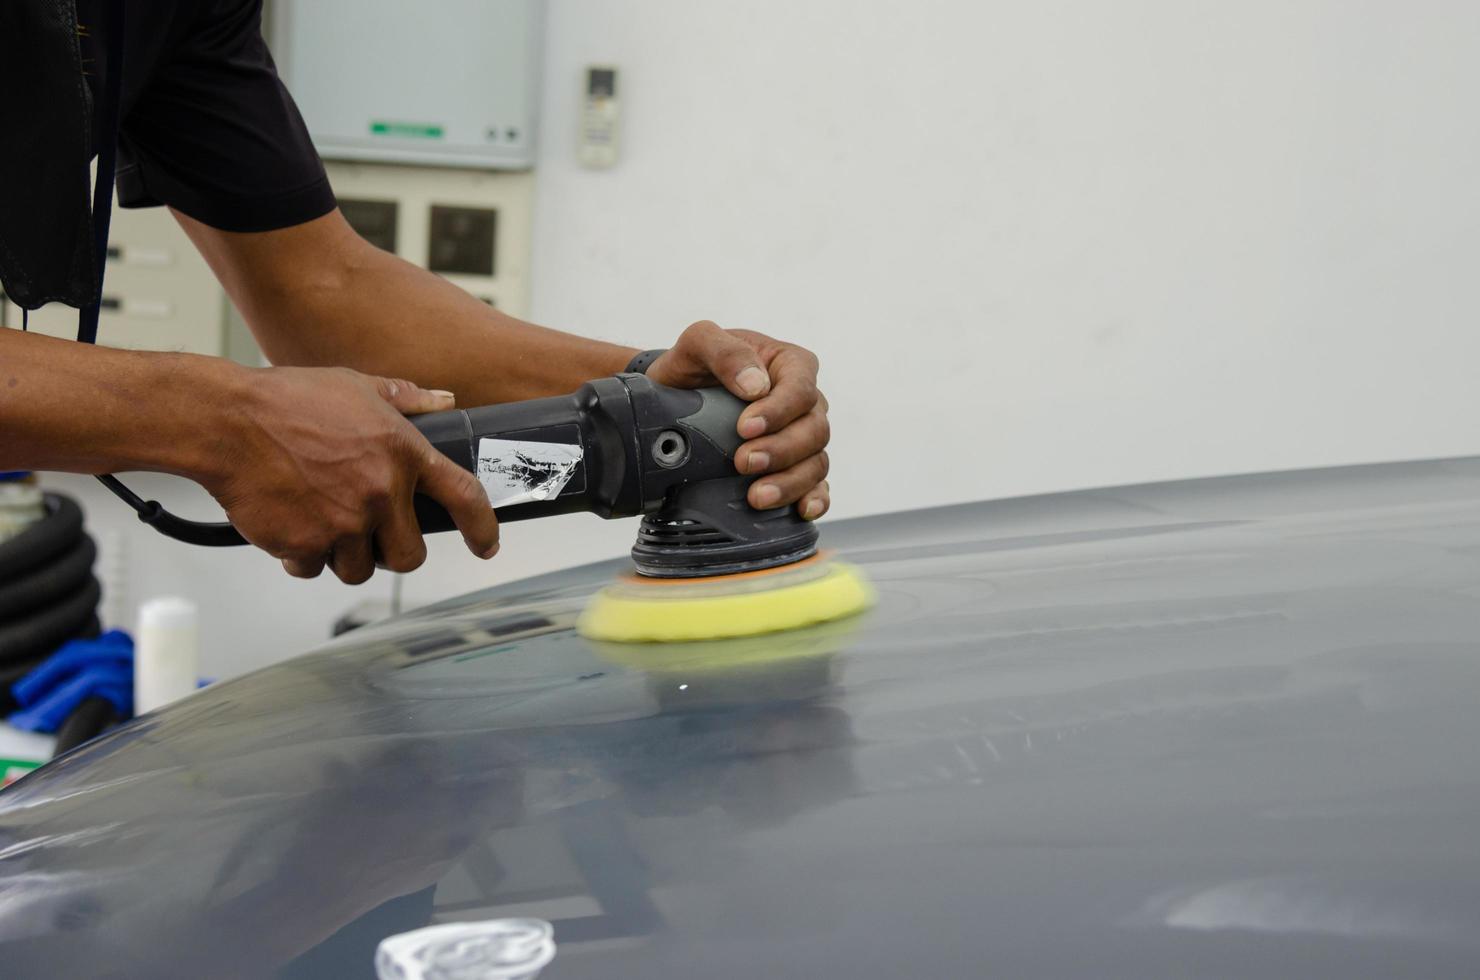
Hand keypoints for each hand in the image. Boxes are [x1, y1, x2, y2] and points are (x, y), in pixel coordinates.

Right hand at [200, 367, 499, 583]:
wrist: (226, 422)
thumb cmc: (287, 400)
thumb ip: (407, 398)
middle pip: (409, 556)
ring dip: (343, 553)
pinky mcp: (306, 545)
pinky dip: (304, 555)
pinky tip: (292, 522)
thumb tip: (444, 399)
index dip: (482, 528)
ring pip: (359, 568)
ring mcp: (344, 523)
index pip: (464, 497)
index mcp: (403, 453)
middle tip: (369, 530)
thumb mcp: (357, 385)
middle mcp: (381, 493)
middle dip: (391, 550)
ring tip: (321, 517)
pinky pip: (314, 568)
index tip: (486, 546)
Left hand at [647, 321, 829, 518]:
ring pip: (816, 462)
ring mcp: (803, 437)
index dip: (778, 412)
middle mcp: (805, 403)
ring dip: (791, 482)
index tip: (745, 428)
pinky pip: (817, 486)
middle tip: (743, 462)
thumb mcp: (699, 343)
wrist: (675, 398)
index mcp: (791, 366)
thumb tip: (756, 386)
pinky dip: (814, 499)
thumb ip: (726, 352)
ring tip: (757, 496)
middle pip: (814, 430)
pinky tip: (800, 511)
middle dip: (781, 451)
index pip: (801, 390)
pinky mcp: (795, 466)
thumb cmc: (693, 366)